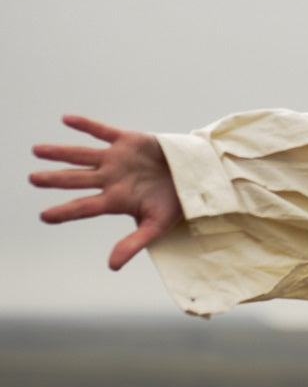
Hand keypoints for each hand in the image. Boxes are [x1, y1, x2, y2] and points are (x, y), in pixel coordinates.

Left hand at [31, 115, 182, 270]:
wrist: (194, 177)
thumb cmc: (174, 204)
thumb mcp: (156, 226)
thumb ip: (133, 244)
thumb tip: (112, 267)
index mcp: (116, 200)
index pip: (84, 207)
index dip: (65, 211)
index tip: (44, 216)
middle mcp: (111, 179)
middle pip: (76, 179)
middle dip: (54, 179)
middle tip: (33, 179)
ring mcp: (117, 159)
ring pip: (82, 155)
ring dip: (60, 152)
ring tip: (36, 151)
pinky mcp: (127, 140)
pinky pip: (102, 131)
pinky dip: (85, 125)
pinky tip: (66, 119)